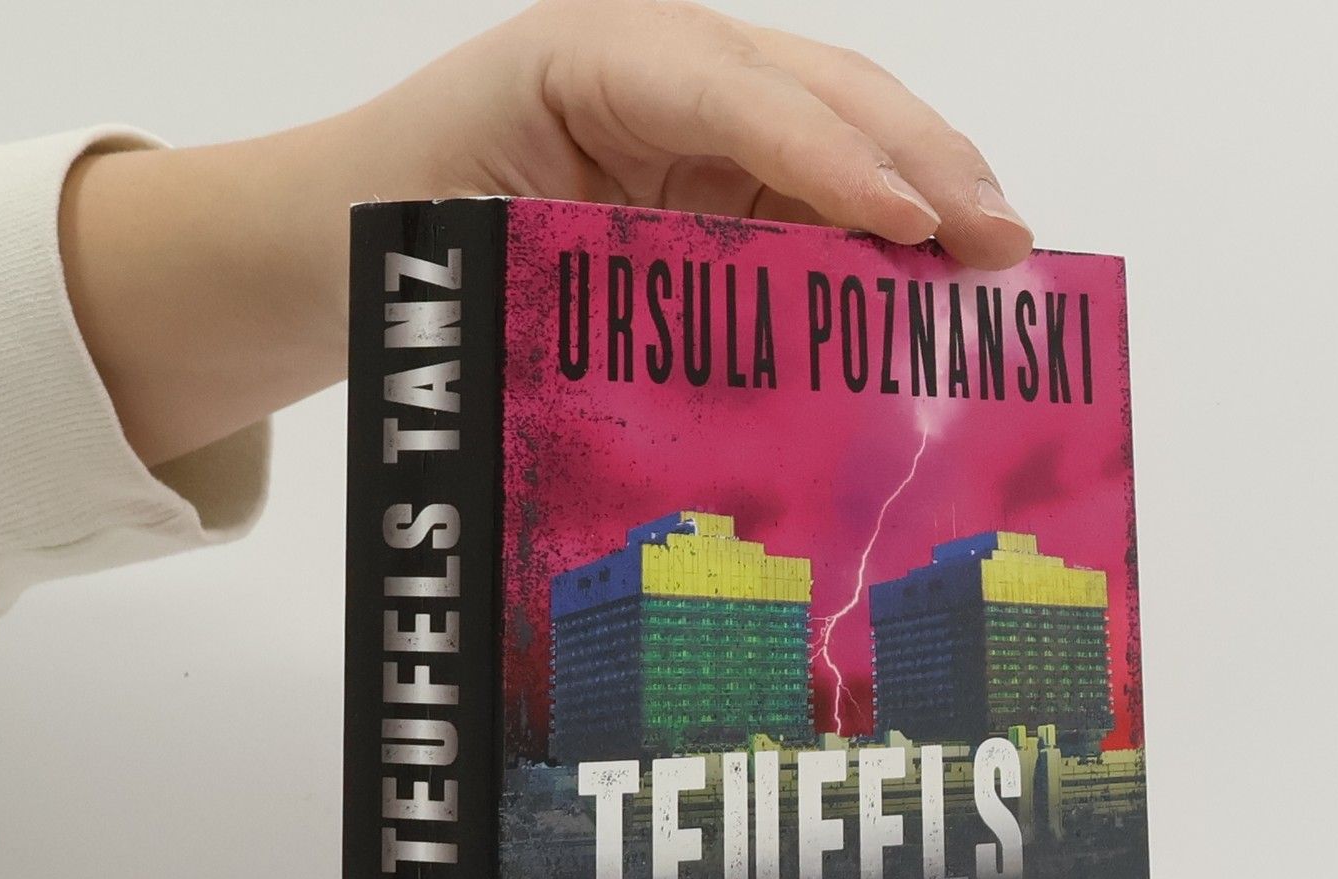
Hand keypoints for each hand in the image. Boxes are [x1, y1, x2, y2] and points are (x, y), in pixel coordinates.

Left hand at [63, 0, 1035, 468]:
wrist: (337, 234)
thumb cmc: (393, 228)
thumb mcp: (465, 252)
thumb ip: (582, 282)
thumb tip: (712, 360)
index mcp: (590, 59)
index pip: (734, 90)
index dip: (831, 154)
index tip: (909, 225)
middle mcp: (657, 68)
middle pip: (819, 90)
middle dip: (920, 160)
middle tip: (1001, 244)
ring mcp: (691, 115)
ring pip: (836, 133)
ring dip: (924, 192)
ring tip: (997, 261)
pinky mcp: (710, 170)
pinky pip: (812, 189)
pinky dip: (881, 236)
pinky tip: (930, 284)